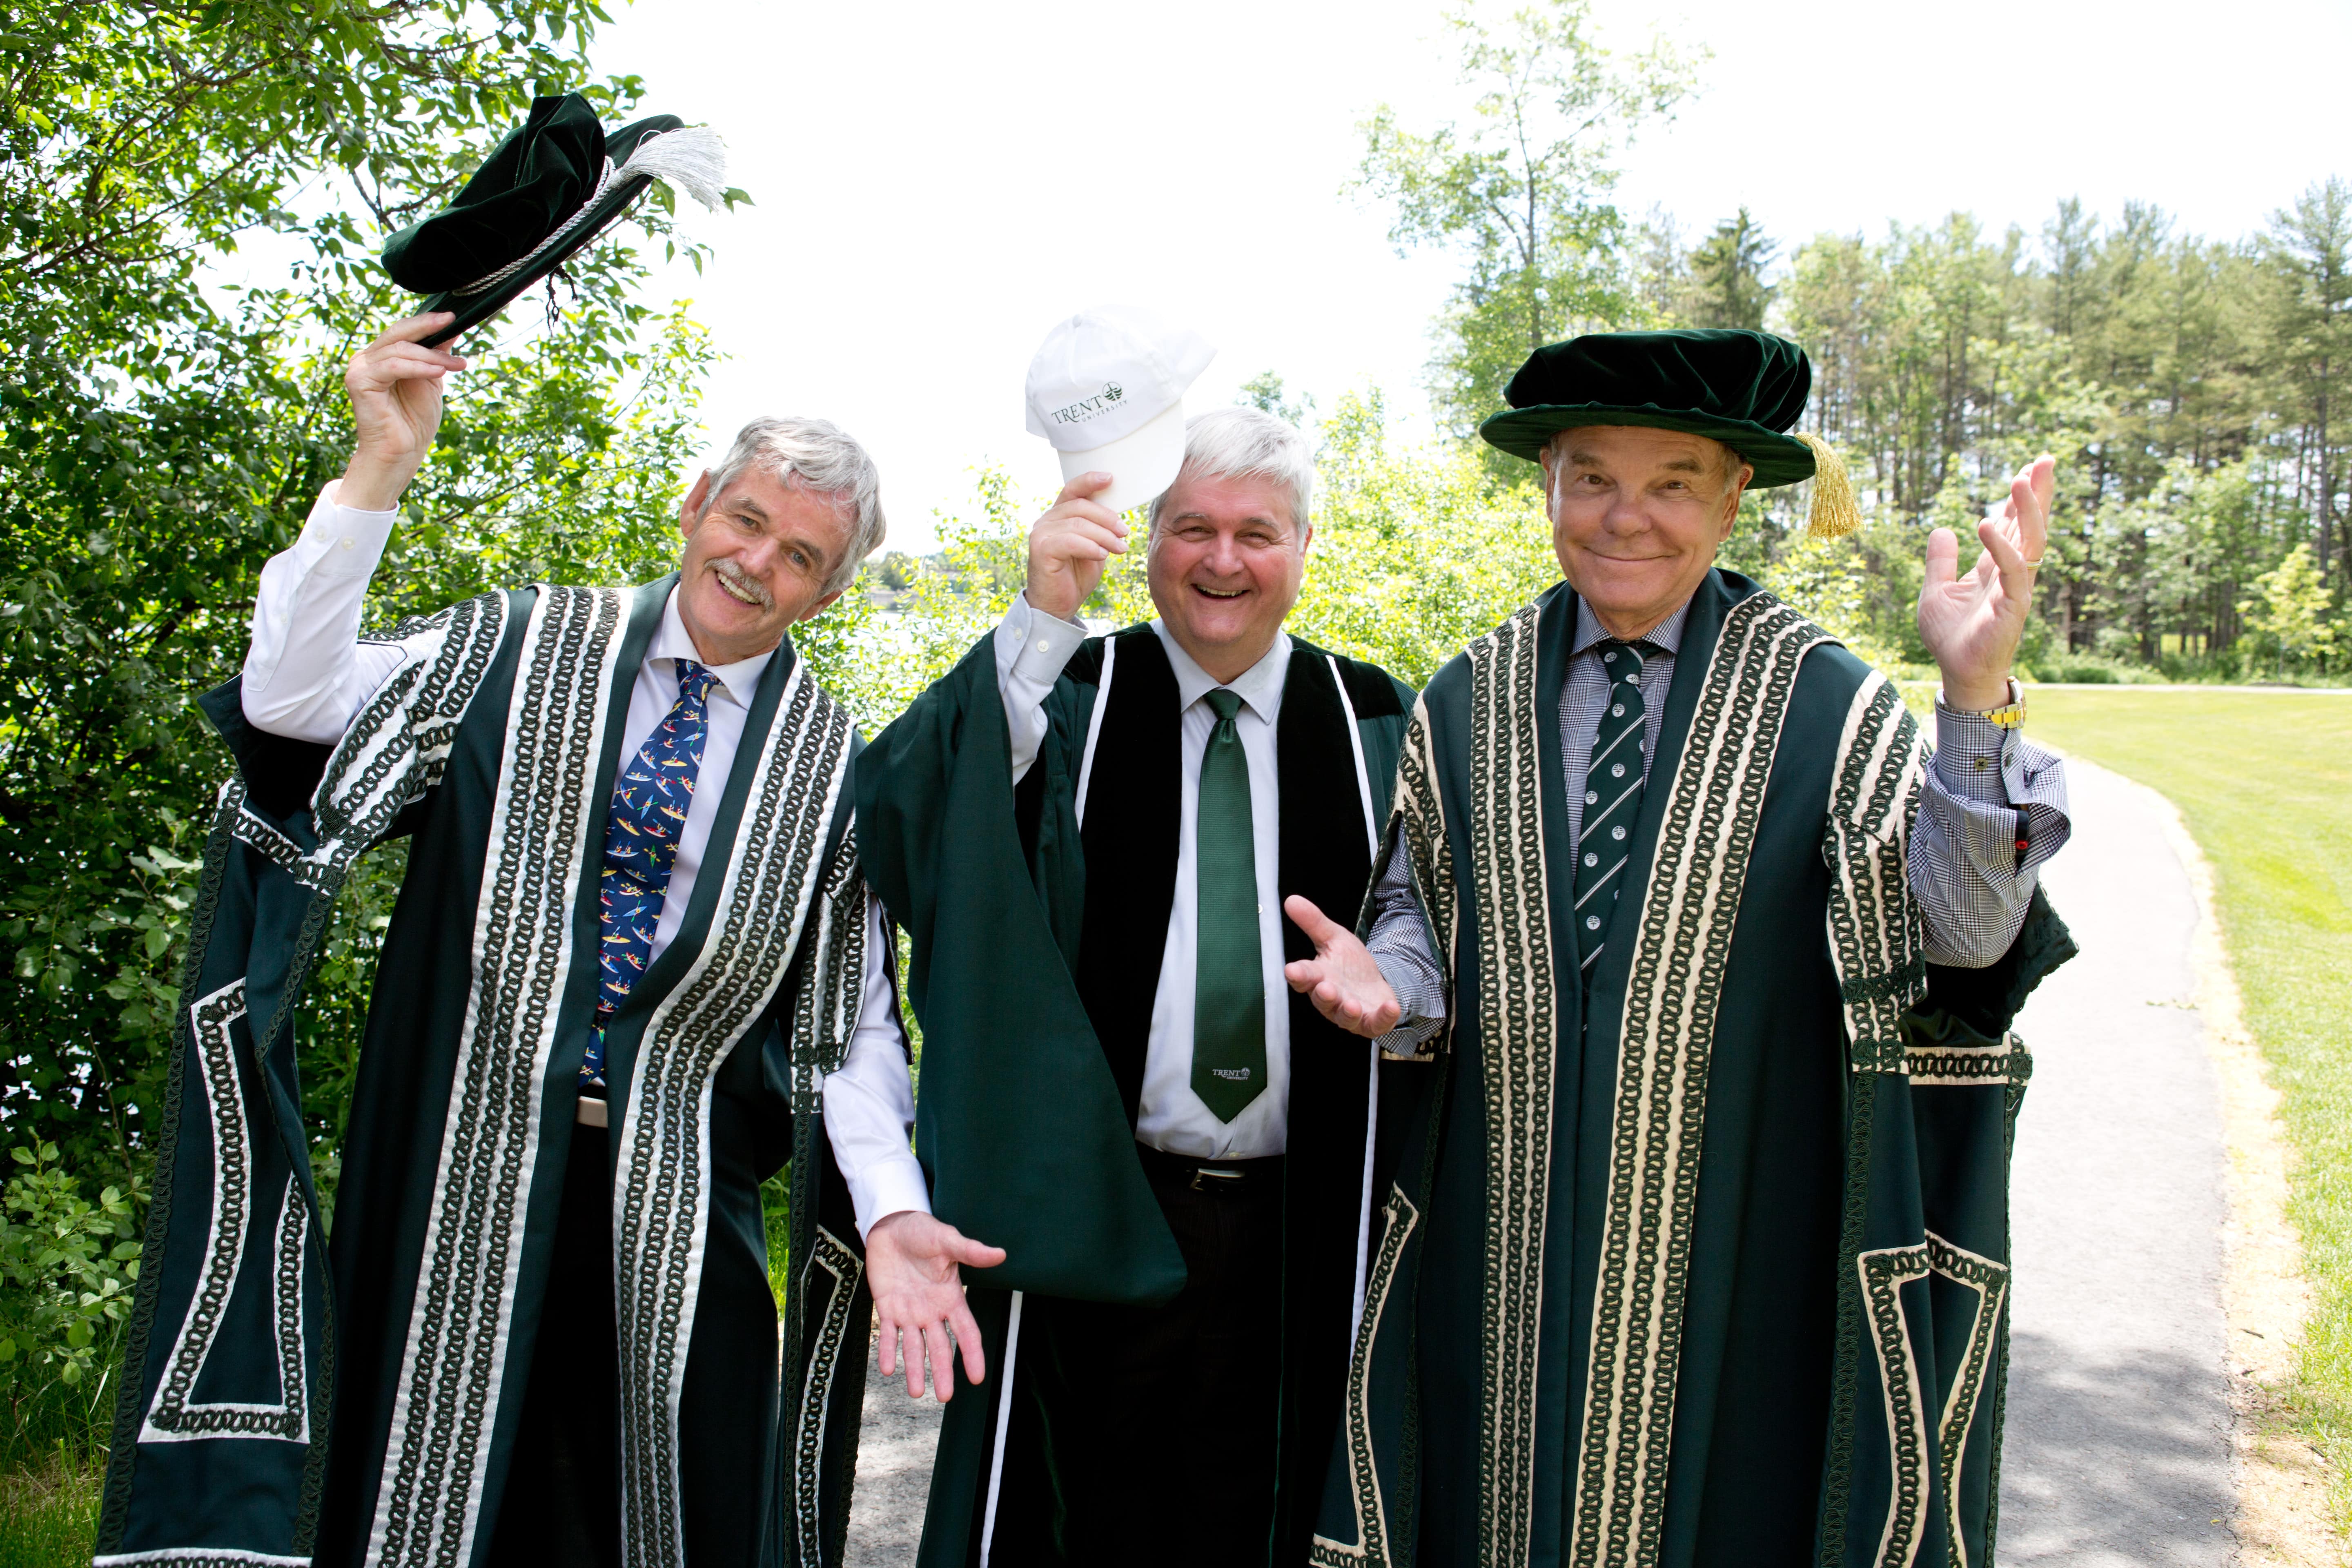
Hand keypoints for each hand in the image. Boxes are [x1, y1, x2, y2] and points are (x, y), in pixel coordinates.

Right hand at [338, 313, 468, 511]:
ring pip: (399, 349)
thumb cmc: (414, 421)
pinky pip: (393, 366)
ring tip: (456, 364)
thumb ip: (435, 355)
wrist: (402, 452)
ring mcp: (360, 368)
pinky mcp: (359, 381)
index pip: (403, 331)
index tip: (452, 317)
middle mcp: (367, 358)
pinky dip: (418, 367)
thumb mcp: (431, 380)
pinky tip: (438, 372)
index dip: (426, 322)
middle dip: (429, 328)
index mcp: (381, 356)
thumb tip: (450, 330)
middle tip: (452, 324)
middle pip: (398, 333)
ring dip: (431, 355)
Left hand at [864, 1210, 1005, 1400]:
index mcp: (950, 1297)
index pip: (966, 1331)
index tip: (978, 1377)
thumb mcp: (947, 1240)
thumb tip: (1000, 1254)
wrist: (891, 1226)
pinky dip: (887, 1351)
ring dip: (915, 1370)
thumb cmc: (923, 1231)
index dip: (972, 1354)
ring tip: (916, 1393)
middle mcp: (932, 1311)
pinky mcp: (887, 1308)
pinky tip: (886, 1368)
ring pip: (914, 1347)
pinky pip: (887, 1334)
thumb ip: (970, 1251)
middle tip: (945, 1397)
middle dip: (943, 1371)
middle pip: (940, 1347)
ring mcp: (909, 1312)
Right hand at [1025, 472, 1128, 620]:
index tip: (1111, 478)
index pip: (1072, 490)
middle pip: (1080, 506)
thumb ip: (1099, 530)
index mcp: (1058, 516)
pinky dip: (1090, 546)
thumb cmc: (1075, 576)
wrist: (1057, 606)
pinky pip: (1070, 541)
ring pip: (1078, 523)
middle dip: (1107, 518)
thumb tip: (1119, 518)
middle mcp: (1046, 521)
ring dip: (1104, 535)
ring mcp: (1040, 534)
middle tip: (1125, 533)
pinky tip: (1102, 555)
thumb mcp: (1093, 547)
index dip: (1090, 481)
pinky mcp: (1040, 550)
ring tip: (1120, 549)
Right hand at [1282, 895, 1401, 1038]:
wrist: (1375, 982)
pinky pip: (1376, 1024)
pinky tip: (1390, 1007)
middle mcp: (1331, 999)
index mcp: (1318, 977)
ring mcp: (1351, 1014)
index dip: (1298, 974)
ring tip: (1352, 1004)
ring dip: (1348, 1011)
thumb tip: (1291, 899)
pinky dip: (1384, 1018)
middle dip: (1324, 996)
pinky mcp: (1371, 1022)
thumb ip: (1313, 922)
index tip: (1291, 970)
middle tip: (1325, 988)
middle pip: (1323, 1000)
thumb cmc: (1349, 963)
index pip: (1303, 977)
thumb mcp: (1334, 937)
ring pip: (1345, 1017)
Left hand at [1918, 454, 2053, 710]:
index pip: (2011, 524)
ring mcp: (2015, 589)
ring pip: (2030, 542)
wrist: (1957, 673)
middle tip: (2044, 460)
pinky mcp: (2013, 606)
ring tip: (2021, 479)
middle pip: (2029, 525)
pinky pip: (2013, 571)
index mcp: (1994, 567)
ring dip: (2027, 510)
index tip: (2027, 468)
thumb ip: (1940, 561)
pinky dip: (2002, 548)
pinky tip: (1987, 525)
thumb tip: (1942, 529)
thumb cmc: (1951, 637)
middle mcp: (2011, 573)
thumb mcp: (1937, 591)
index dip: (2018, 498)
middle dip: (2037, 493)